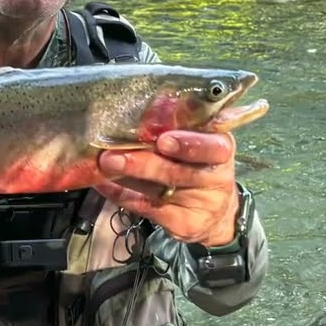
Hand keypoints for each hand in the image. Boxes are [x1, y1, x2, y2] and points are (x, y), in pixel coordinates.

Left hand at [93, 131, 239, 247]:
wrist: (217, 214)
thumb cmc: (202, 165)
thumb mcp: (202, 141)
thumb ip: (184, 125)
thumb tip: (154, 101)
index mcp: (222, 150)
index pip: (214, 148)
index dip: (189, 145)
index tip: (163, 140)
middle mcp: (216, 180)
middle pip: (178, 173)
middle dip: (143, 163)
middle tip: (112, 155)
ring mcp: (200, 205)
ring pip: (159, 192)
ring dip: (127, 177)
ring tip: (103, 163)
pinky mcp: (184, 224)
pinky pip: (147, 209)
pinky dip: (122, 195)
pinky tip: (102, 183)